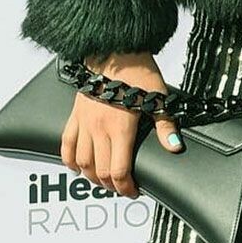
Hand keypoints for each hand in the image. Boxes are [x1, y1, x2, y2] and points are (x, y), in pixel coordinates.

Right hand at [60, 51, 182, 197]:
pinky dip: (69, 159)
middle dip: (110, 185)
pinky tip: (75, 167)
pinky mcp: (75, 114)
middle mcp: (99, 129)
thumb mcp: (158, 98)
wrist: (114, 51)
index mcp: (120, 128)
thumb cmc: (137, 72)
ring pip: (81, 161)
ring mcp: (85, 123)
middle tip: (120, 188)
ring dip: (90, 176)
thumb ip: (165, 125)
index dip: (125, 187)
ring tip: (102, 180)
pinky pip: (67, 142)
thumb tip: (175, 146)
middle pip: (99, 170)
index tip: (133, 191)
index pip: (119, 171)